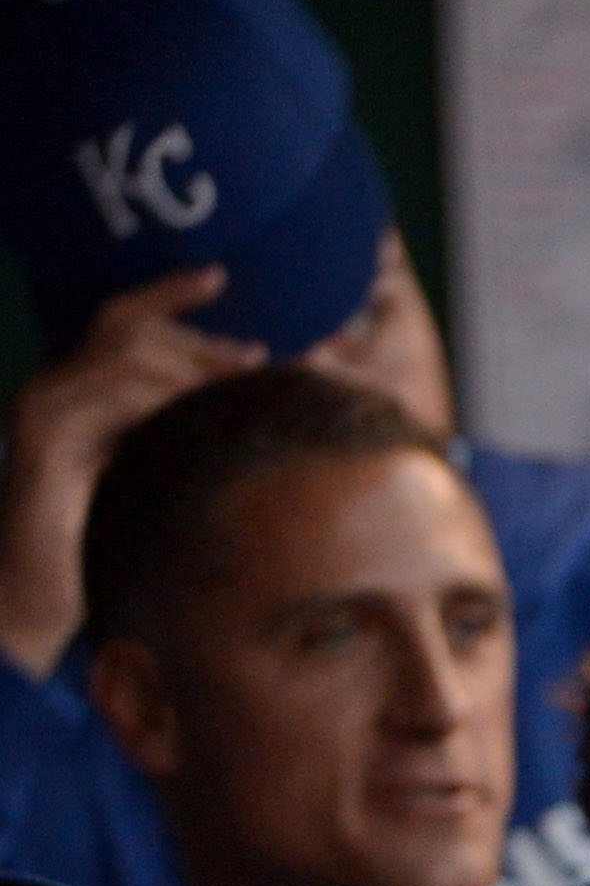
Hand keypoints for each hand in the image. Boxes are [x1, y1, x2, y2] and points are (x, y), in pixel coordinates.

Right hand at [1, 267, 263, 677]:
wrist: (32, 610)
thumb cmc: (101, 560)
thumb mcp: (154, 490)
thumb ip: (180, 449)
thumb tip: (251, 424)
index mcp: (80, 400)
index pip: (119, 323)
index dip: (167, 294)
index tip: (220, 275)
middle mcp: (54, 395)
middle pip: (125, 328)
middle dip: (199, 335)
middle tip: (260, 355)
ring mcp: (43, 414)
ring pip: (119, 354)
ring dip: (191, 362)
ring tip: (244, 381)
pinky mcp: (43, 444)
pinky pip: (103, 397)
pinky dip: (158, 395)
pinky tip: (202, 409)